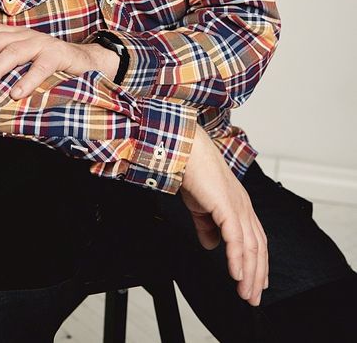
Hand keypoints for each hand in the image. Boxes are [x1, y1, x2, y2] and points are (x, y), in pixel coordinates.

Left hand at [0, 22, 119, 99]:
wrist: (87, 62)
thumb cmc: (48, 66)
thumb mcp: (22, 61)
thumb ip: (2, 66)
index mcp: (14, 34)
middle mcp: (25, 35)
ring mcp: (42, 43)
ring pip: (14, 51)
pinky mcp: (59, 55)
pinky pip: (41, 66)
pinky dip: (28, 79)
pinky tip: (16, 93)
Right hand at [180, 124, 268, 306]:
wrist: (186, 149)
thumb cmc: (193, 169)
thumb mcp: (200, 204)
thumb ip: (207, 225)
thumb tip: (211, 245)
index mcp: (239, 204)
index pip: (256, 238)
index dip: (258, 262)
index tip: (257, 281)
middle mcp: (244, 206)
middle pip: (259, 246)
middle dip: (257, 274)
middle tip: (253, 296)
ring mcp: (238, 205)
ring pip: (251, 246)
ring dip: (250, 273)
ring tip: (246, 292)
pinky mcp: (227, 206)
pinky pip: (236, 238)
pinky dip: (238, 258)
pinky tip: (237, 273)